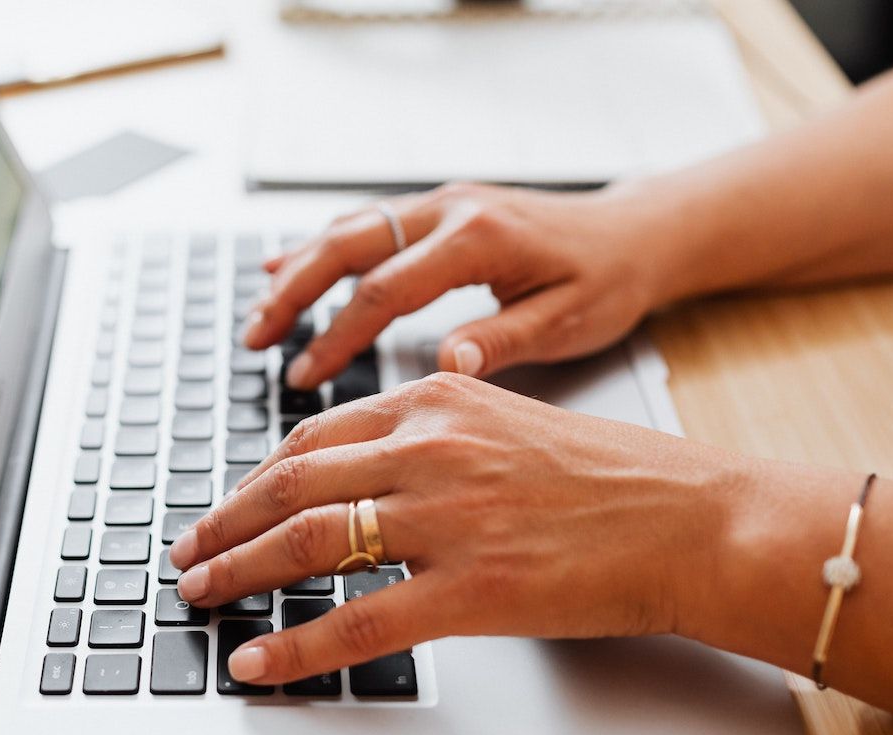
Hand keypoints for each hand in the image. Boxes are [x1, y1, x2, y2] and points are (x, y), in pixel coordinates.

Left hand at [166, 373, 755, 685]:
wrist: (695, 519)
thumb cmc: (615, 479)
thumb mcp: (511, 423)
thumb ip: (438, 433)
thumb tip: (374, 463)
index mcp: (438, 404)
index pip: (314, 437)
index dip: (255, 478)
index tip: (225, 506)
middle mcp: (432, 449)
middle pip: (293, 484)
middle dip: (225, 523)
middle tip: (188, 554)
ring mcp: (449, 519)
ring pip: (310, 543)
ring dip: (241, 571)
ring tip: (202, 596)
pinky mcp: (474, 589)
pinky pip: (361, 622)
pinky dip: (298, 645)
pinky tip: (260, 659)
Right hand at [246, 182, 674, 388]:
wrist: (636, 233)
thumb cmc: (608, 280)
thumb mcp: (568, 320)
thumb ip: (503, 339)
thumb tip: (448, 363)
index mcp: (479, 237)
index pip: (386, 288)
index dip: (339, 334)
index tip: (306, 374)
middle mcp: (452, 208)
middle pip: (348, 245)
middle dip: (296, 294)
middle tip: (255, 340)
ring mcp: (441, 203)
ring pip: (350, 229)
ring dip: (300, 271)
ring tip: (260, 317)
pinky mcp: (440, 210)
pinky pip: (367, 225)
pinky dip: (323, 249)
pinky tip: (287, 269)